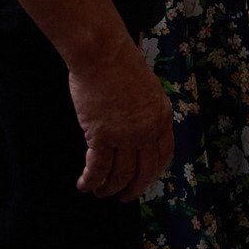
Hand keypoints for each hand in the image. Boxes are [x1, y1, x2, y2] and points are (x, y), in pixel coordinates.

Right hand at [68, 37, 172, 201]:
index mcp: (161, 116)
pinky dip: (91, 181)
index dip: (153, 172)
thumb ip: (146, 110)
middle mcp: (147, 130)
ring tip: (99, 192)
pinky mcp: (102, 136)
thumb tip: (139, 128)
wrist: (103, 52)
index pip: (164, 154)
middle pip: (144, 171)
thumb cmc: (120, 62)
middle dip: (134, 188)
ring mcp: (126, 135)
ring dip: (109, 188)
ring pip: (120, 175)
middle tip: (124, 197)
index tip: (145, 179)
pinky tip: (84, 185)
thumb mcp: (147, 87)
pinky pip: (98, 169)